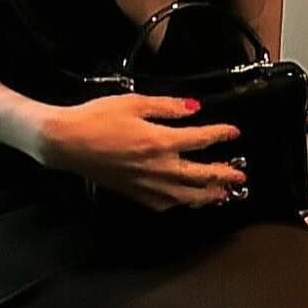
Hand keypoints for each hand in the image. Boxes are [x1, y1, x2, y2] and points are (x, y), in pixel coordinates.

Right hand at [38, 93, 248, 210]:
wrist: (67, 142)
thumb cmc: (96, 118)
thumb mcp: (134, 103)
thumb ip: (167, 107)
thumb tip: (193, 108)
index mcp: (160, 141)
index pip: (201, 140)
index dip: (221, 135)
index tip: (233, 133)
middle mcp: (158, 167)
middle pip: (201, 175)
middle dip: (224, 175)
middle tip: (240, 175)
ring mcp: (147, 184)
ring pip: (187, 196)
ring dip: (209, 195)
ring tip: (223, 194)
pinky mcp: (135, 193)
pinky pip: (165, 204)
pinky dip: (182, 204)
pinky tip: (188, 202)